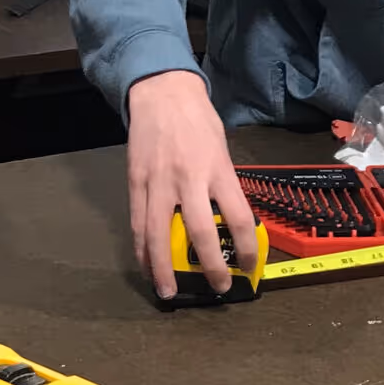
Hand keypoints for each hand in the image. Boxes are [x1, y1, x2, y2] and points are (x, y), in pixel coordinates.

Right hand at [127, 70, 257, 300]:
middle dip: (209, 267)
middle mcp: (189, 179)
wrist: (162, 92)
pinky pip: (137, 223)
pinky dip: (141, 249)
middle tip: (217, 288)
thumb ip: (224, 184)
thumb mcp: (221, 149)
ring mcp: (159, 182)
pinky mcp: (136, 183)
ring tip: (168, 292)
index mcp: (218, 169)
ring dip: (163, 269)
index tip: (247, 266)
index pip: (237, 217)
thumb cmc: (197, 119)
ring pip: (158, 235)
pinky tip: (146, 266)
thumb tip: (230, 220)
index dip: (244, 248)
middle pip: (200, 234)